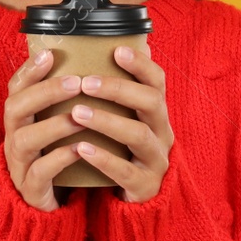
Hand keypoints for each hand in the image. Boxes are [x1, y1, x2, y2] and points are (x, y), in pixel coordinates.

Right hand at [2, 49, 89, 212]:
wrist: (49, 204)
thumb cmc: (57, 156)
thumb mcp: (57, 125)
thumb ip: (67, 100)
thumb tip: (96, 62)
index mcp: (20, 120)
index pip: (16, 88)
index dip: (29, 71)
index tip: (49, 54)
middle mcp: (14, 138)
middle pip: (15, 108)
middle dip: (44, 93)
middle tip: (75, 82)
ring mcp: (19, 164)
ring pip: (24, 140)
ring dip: (53, 125)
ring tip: (80, 116)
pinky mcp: (31, 189)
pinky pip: (39, 172)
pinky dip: (58, 158)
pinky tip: (80, 149)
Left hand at [69, 42, 173, 202]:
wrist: (136, 195)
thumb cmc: (124, 147)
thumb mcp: (126, 118)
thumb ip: (118, 90)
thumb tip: (109, 45)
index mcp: (156, 112)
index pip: (157, 81)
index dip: (141, 64)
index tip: (117, 51)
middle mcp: (162, 131)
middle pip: (151, 102)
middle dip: (118, 89)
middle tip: (86, 83)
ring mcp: (156, 159)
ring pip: (138, 135)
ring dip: (107, 121)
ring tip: (77, 113)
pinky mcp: (145, 185)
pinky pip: (126, 171)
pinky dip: (104, 158)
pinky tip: (81, 148)